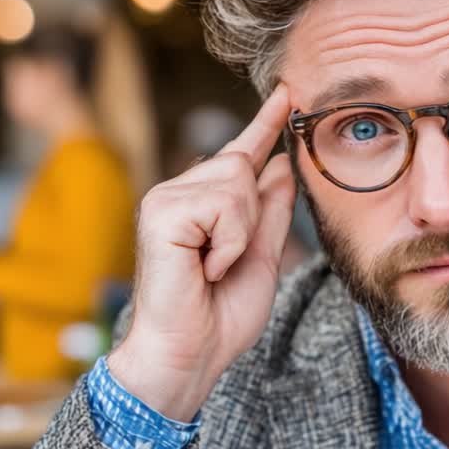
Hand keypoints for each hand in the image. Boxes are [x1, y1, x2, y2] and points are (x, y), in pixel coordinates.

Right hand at [107, 86, 296, 420]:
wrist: (190, 354)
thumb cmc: (221, 316)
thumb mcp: (261, 257)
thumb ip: (271, 211)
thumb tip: (283, 163)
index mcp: (204, 203)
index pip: (241, 153)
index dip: (265, 124)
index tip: (288, 94)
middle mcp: (179, 192)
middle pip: (242, 164)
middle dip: (250, 216)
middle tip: (223, 264)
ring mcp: (165, 198)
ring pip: (235, 181)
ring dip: (238, 234)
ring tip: (212, 268)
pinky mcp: (160, 211)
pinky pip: (222, 205)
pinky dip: (226, 243)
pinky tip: (204, 268)